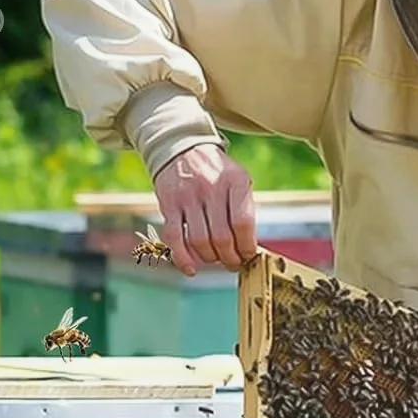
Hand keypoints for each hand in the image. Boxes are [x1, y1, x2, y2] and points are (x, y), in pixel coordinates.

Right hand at [151, 143, 256, 273]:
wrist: (183, 149)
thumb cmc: (216, 173)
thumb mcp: (238, 180)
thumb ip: (244, 209)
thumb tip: (248, 247)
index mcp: (235, 181)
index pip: (243, 223)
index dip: (246, 246)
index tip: (248, 255)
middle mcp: (211, 187)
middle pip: (221, 237)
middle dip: (230, 258)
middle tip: (233, 263)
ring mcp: (188, 196)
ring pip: (200, 241)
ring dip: (210, 258)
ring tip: (216, 260)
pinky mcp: (169, 205)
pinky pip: (175, 238)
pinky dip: (183, 258)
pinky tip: (191, 269)